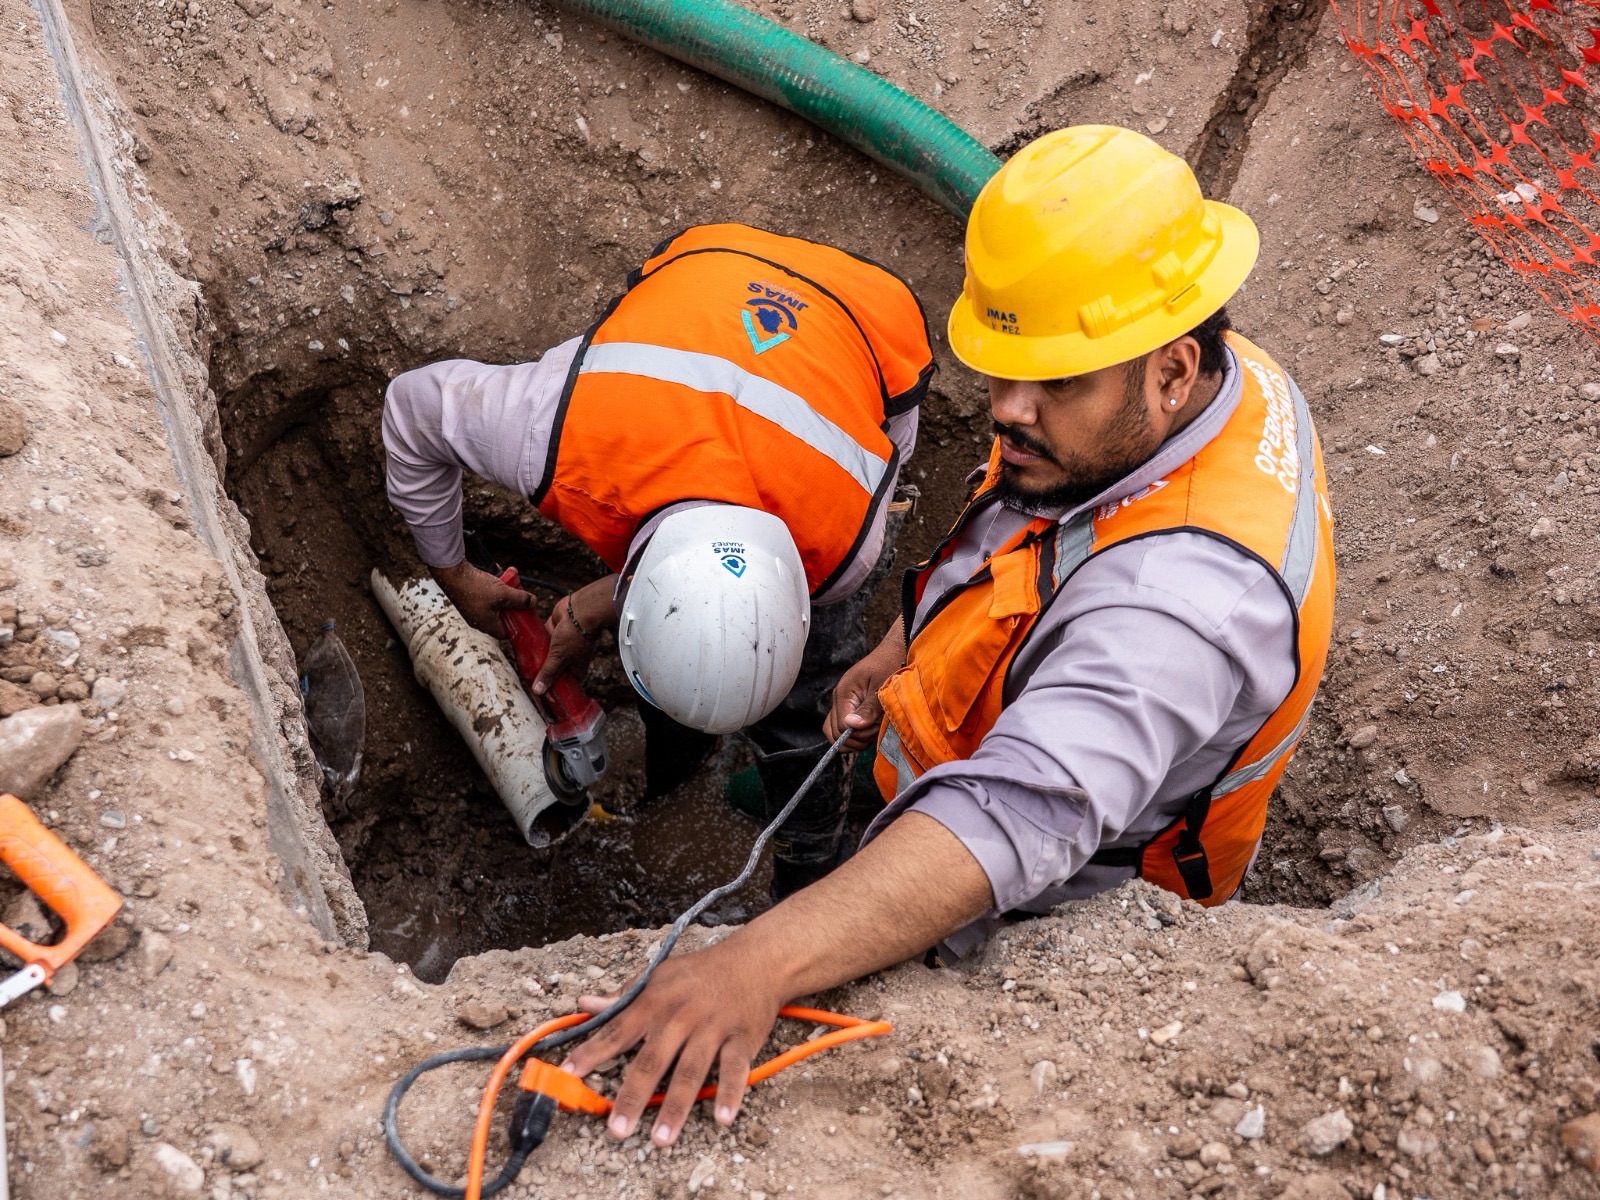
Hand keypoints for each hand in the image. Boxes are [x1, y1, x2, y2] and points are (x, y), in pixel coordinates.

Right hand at [429, 559, 533, 637]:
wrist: (452, 573)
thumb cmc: (476, 588)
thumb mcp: (504, 594)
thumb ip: (521, 599)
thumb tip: (534, 602)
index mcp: (486, 625)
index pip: (506, 634)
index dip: (517, 627)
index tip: (526, 617)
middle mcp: (478, 619)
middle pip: (502, 617)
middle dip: (513, 605)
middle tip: (520, 597)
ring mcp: (473, 608)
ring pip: (495, 603)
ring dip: (505, 592)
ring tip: (511, 582)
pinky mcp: (469, 597)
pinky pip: (487, 594)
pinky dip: (495, 585)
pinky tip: (501, 575)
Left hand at [532, 576, 617, 695]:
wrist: (580, 609)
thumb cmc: (576, 635)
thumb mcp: (559, 658)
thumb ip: (548, 673)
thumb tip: (538, 691)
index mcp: (576, 668)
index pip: (564, 683)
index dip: (554, 688)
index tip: (541, 694)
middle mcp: (570, 657)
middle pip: (553, 669)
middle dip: (542, 672)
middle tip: (527, 679)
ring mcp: (562, 644)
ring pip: (546, 654)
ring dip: (537, 657)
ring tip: (522, 664)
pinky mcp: (554, 631)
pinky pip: (542, 639)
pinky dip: (535, 642)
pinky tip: (523, 646)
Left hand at [561, 938, 783, 1145]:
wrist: (755, 960)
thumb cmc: (700, 972)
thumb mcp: (659, 976)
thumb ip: (623, 996)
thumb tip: (585, 1003)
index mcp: (655, 1001)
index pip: (617, 1031)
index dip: (592, 1053)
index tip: (568, 1076)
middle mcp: (681, 1016)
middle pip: (653, 1061)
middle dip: (633, 1097)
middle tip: (617, 1130)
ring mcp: (712, 1028)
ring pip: (691, 1071)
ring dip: (676, 1107)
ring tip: (660, 1139)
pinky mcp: (742, 1038)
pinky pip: (735, 1069)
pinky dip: (730, 1093)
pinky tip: (722, 1118)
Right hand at [824, 619, 906, 749]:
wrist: (896, 650)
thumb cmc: (891, 665)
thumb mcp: (882, 689)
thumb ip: (867, 709)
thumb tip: (851, 726)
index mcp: (844, 693)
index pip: (840, 727)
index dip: (857, 734)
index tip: (875, 727)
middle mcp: (839, 698)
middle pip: (834, 732)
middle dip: (855, 738)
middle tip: (875, 729)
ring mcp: (843, 702)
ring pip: (837, 730)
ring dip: (856, 736)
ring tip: (875, 726)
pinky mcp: (850, 704)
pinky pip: (845, 724)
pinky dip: (857, 731)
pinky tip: (872, 725)